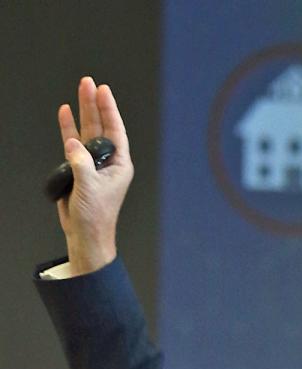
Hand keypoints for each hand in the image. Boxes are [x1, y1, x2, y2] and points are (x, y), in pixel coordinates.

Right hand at [56, 76, 133, 274]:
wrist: (85, 235)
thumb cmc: (95, 217)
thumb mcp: (89, 187)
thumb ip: (80, 163)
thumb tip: (71, 143)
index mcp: (119, 166)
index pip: (115, 132)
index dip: (109, 110)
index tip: (104, 91)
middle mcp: (107, 162)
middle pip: (100, 127)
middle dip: (95, 105)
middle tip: (88, 83)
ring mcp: (92, 164)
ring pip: (86, 132)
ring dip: (82, 112)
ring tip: (80, 90)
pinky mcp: (77, 169)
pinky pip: (72, 143)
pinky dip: (68, 129)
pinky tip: (65, 113)